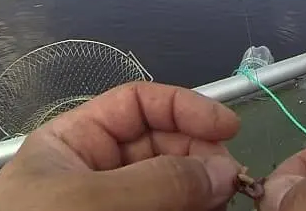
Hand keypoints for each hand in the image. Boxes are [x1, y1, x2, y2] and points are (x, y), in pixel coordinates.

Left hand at [0, 82, 240, 210]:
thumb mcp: (90, 202)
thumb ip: (159, 182)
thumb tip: (224, 170)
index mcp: (75, 142)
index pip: (138, 105)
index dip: (185, 107)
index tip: (228, 126)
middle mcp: (100, 171)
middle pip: (164, 144)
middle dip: (200, 154)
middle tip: (230, 179)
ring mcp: (117, 207)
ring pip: (174, 184)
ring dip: (203, 189)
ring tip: (223, 202)